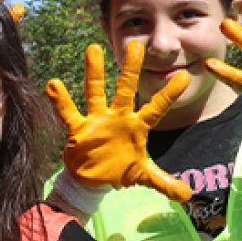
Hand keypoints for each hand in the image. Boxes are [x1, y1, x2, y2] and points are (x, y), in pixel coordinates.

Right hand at [47, 42, 192, 201]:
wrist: (93, 179)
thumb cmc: (119, 169)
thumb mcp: (143, 176)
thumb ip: (164, 182)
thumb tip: (188, 195)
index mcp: (136, 126)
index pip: (156, 108)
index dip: (168, 94)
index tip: (184, 78)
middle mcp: (118, 117)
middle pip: (126, 89)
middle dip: (131, 68)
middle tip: (137, 45)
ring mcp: (97, 120)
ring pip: (96, 92)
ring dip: (94, 72)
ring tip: (93, 48)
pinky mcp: (78, 129)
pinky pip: (69, 113)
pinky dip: (60, 100)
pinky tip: (53, 84)